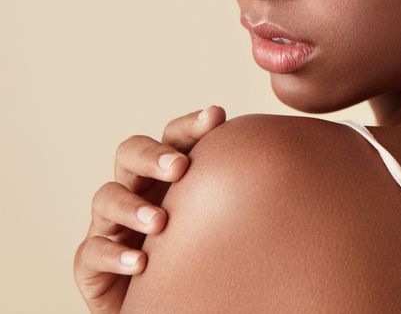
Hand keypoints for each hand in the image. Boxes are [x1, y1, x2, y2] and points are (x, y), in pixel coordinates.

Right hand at [73, 105, 226, 312]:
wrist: (174, 303)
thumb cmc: (204, 252)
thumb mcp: (223, 218)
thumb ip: (243, 187)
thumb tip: (297, 153)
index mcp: (168, 174)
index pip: (173, 137)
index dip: (190, 124)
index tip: (216, 116)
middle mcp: (136, 189)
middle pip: (130, 152)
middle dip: (153, 155)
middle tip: (180, 167)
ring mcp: (110, 223)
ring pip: (106, 197)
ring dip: (132, 206)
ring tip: (161, 222)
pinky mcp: (92, 262)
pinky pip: (92, 250)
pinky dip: (114, 254)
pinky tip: (141, 263)